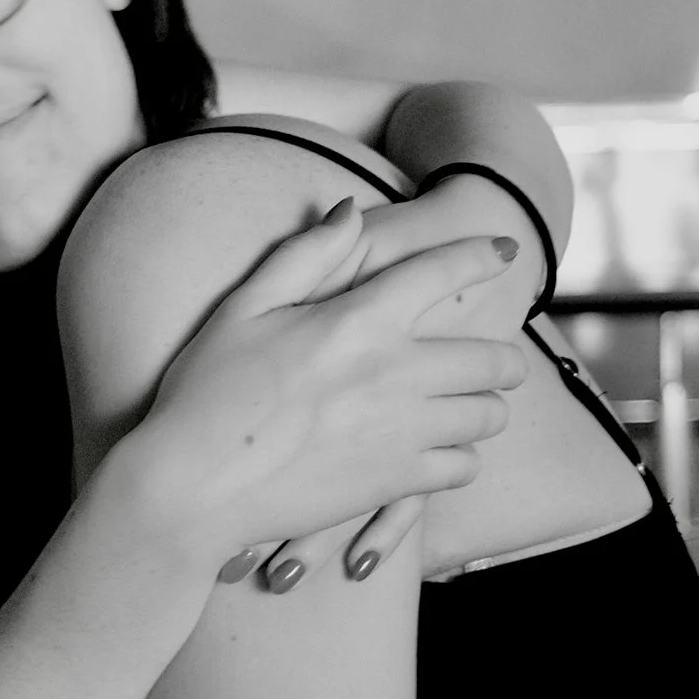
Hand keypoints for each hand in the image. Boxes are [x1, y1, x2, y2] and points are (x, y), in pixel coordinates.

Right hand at [136, 201, 526, 565]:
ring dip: (484, 409)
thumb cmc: (205, 394)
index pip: (445, 272)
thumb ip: (305, 256)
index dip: (483, 255)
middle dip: (504, 357)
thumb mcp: (243, 309)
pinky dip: (460, 459)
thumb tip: (349, 210)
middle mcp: (395, 372)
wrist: (192, 488)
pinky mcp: (395, 482)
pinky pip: (463, 467)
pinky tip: (439, 454)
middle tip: (496, 361)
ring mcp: (402, 430)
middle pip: (492, 358)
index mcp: (359, 320)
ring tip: (468, 409)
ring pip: (487, 416)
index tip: (506, 251)